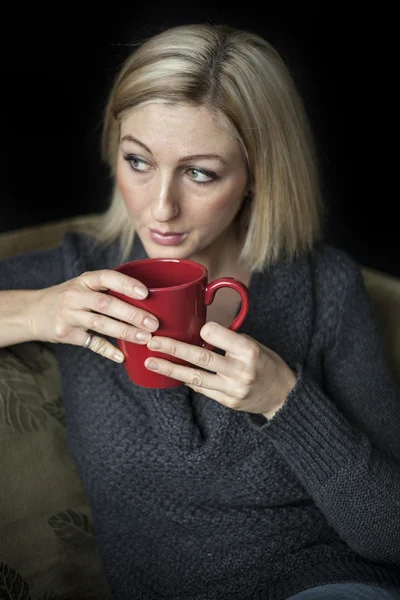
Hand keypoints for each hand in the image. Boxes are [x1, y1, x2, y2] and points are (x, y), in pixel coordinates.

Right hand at [29, 270, 158, 361]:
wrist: (32, 312)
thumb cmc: (69, 297)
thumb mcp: (84, 286)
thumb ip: (108, 290)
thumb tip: (147, 300)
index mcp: (84, 280)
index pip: (107, 278)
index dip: (126, 284)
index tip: (145, 293)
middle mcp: (75, 295)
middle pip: (106, 304)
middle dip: (132, 314)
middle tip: (154, 323)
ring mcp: (69, 315)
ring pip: (100, 324)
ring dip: (125, 332)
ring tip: (145, 338)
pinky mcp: (66, 334)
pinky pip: (90, 343)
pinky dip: (107, 350)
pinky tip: (122, 356)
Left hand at [145, 321, 296, 418]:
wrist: (283, 395)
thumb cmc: (267, 363)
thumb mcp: (254, 344)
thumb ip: (229, 340)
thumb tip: (199, 331)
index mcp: (248, 350)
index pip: (214, 334)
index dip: (203, 329)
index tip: (196, 328)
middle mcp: (239, 370)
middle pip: (199, 357)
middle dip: (172, 348)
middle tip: (152, 341)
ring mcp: (232, 389)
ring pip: (195, 377)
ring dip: (170, 368)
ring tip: (151, 362)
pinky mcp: (226, 402)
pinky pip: (201, 389)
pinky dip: (186, 379)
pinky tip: (171, 373)